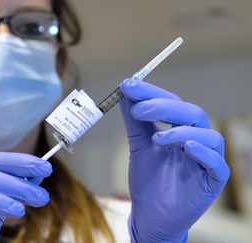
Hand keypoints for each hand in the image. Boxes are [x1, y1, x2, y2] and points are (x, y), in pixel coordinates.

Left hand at [119, 78, 229, 241]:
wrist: (151, 215)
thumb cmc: (148, 180)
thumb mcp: (139, 146)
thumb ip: (135, 122)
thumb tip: (125, 92)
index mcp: (179, 129)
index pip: (171, 103)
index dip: (151, 93)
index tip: (128, 86)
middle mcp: (196, 140)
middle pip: (191, 113)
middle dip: (164, 107)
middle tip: (139, 109)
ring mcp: (206, 160)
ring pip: (208, 135)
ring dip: (181, 130)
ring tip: (156, 138)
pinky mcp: (213, 181)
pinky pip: (217, 163)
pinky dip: (203, 152)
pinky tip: (186, 148)